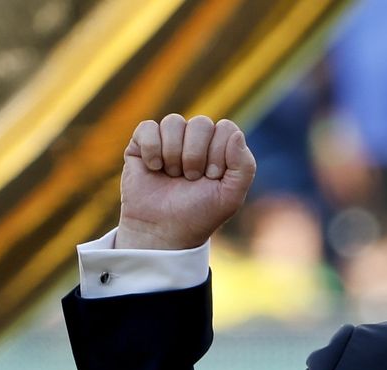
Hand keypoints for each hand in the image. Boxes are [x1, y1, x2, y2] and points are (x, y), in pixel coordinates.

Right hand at [115, 114, 256, 249]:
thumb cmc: (200, 213)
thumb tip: (236, 133)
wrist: (164, 230)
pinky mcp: (142, 144)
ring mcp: (169, 140)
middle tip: (191, 178)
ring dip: (174, 154)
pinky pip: (148, 127)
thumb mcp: (231, 196)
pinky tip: (154, 168)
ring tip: (173, 176)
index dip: (219, 152)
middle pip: (201, 123)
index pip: (226, 128)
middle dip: (196, 155)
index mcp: (220, 148)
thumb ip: (244, 166)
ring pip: (173, 122)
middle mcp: (195, 140)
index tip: (212, 177)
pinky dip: (152, 149)